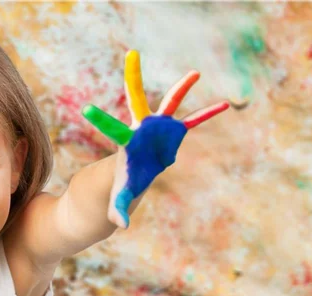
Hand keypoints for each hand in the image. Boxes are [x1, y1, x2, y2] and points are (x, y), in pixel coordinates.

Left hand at [82, 50, 229, 228]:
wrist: (133, 179)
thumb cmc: (120, 189)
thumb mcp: (118, 201)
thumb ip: (119, 210)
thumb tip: (121, 225)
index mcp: (125, 144)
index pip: (112, 130)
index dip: (102, 120)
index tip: (86, 109)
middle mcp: (140, 129)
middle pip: (136, 100)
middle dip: (133, 78)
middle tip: (131, 54)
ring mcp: (158, 129)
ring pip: (169, 104)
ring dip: (182, 89)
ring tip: (195, 72)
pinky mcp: (173, 135)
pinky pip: (193, 123)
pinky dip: (206, 115)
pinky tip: (224, 105)